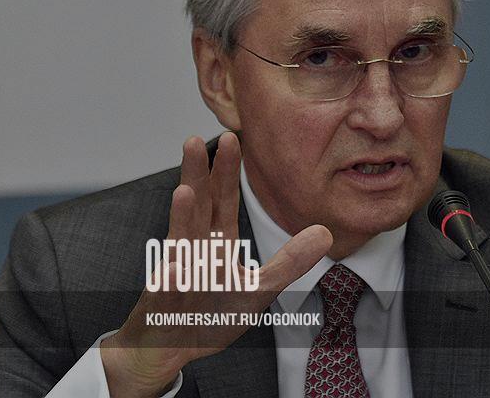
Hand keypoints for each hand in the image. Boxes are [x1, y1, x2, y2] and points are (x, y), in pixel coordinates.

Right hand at [101, 133, 331, 396]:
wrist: (166, 350)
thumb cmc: (208, 316)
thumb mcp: (258, 290)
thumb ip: (288, 262)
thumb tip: (325, 233)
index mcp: (214, 244)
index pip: (221, 201)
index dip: (226, 172)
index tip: (231, 138)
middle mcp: (192, 252)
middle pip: (196, 208)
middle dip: (196, 176)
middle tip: (195, 140)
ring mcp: (175, 276)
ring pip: (178, 243)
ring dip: (180, 219)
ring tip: (184, 192)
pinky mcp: (164, 306)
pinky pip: (168, 294)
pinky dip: (170, 281)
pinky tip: (174, 269)